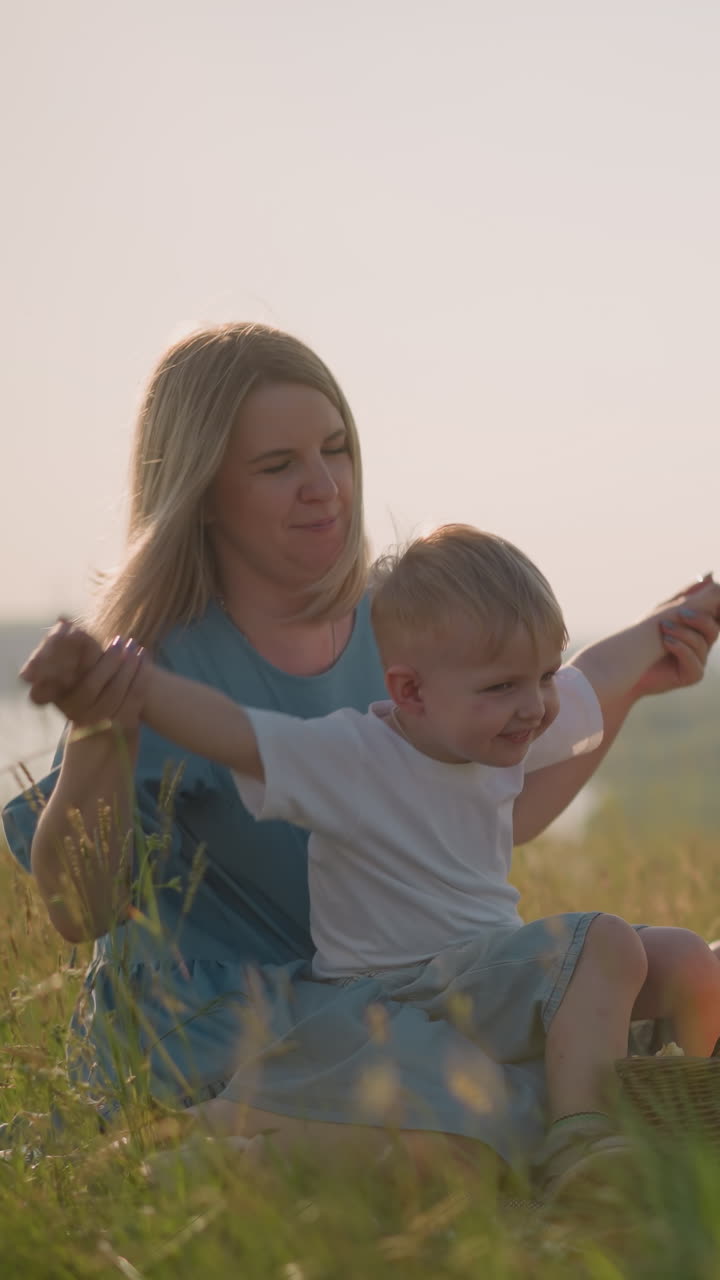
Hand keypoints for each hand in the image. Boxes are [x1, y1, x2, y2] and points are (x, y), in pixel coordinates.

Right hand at [20, 620, 145, 729]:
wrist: (99, 736)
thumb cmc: (87, 696)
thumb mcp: (75, 678)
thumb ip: (72, 654)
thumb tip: (63, 619)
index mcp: (66, 702)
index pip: (83, 681)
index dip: (100, 660)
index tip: (109, 640)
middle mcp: (82, 716)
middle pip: (97, 686)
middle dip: (114, 661)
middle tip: (125, 641)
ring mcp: (103, 724)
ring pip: (118, 692)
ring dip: (131, 667)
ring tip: (138, 648)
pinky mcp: (123, 728)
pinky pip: (135, 700)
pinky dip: (143, 678)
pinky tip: (146, 660)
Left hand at [633, 575, 719, 698]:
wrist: (625, 666)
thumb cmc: (642, 638)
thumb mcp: (666, 610)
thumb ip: (689, 595)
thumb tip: (711, 574)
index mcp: (698, 629)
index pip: (716, 615)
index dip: (716, 607)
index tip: (693, 606)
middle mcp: (701, 645)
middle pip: (713, 627)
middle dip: (698, 618)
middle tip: (680, 612)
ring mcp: (698, 661)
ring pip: (702, 643)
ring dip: (682, 632)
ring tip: (663, 627)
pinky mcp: (692, 675)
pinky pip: (695, 661)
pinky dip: (680, 648)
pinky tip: (666, 642)